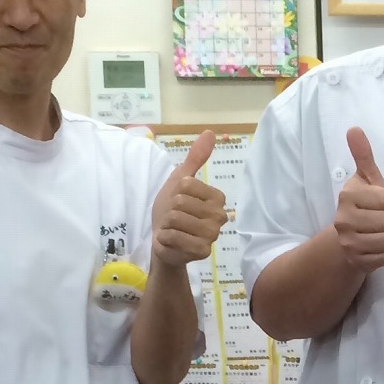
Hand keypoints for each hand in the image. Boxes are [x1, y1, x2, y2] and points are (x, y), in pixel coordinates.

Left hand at [151, 130, 228, 268]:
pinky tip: (172, 242)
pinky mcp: (202, 251)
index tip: (179, 202)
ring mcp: (212, 235)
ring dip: (167, 225)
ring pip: (177, 218)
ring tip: (173, 230)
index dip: (175, 192)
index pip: (187, 184)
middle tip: (174, 219)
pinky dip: (166, 239)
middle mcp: (220, 216)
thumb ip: (195, 158)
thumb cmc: (172, 211)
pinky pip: (176, 236)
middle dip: (170, 210)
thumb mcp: (179, 181)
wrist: (163, 241)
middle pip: (180, 201)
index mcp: (218, 198)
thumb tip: (210, 132)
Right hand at [334, 127, 383, 272]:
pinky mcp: (357, 262)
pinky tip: (372, 247)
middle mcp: (343, 221)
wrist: (346, 236)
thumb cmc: (363, 203)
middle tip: (373, 219)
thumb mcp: (366, 178)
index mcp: (347, 197)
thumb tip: (354, 128)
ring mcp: (348, 243)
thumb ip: (363, 155)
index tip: (374, 203)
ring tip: (374, 232)